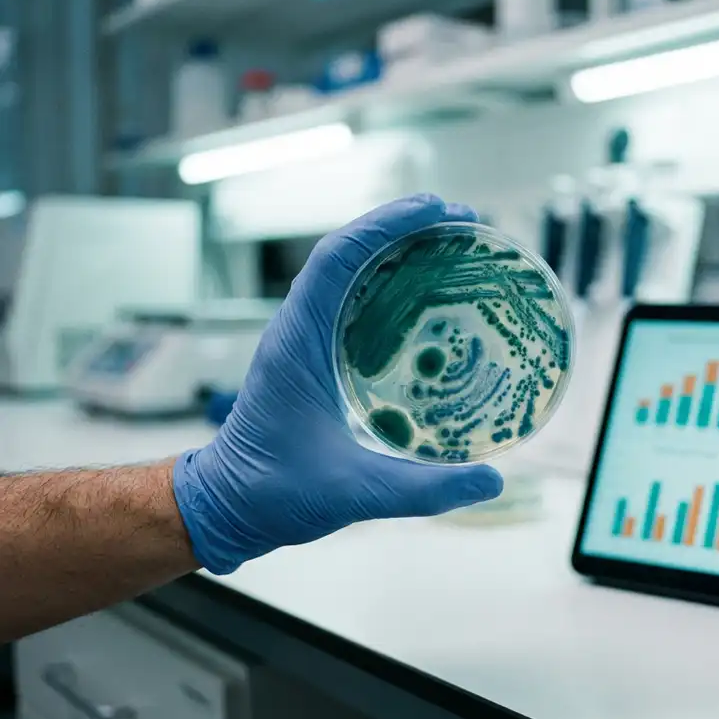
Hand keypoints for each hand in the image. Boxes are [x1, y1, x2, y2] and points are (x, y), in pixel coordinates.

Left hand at [173, 195, 504, 574]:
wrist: (226, 508)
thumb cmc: (274, 495)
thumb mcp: (353, 494)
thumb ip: (422, 490)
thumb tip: (491, 480)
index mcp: (297, 343)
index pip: (337, 258)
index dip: (387, 224)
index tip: (439, 210)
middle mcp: (298, 328)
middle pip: (348, 251)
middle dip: (402, 226)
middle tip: (462, 223)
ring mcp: (303, 339)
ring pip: (348, 272)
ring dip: (395, 250)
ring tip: (452, 246)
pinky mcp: (312, 355)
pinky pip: (351, 302)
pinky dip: (389, 285)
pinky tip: (427, 299)